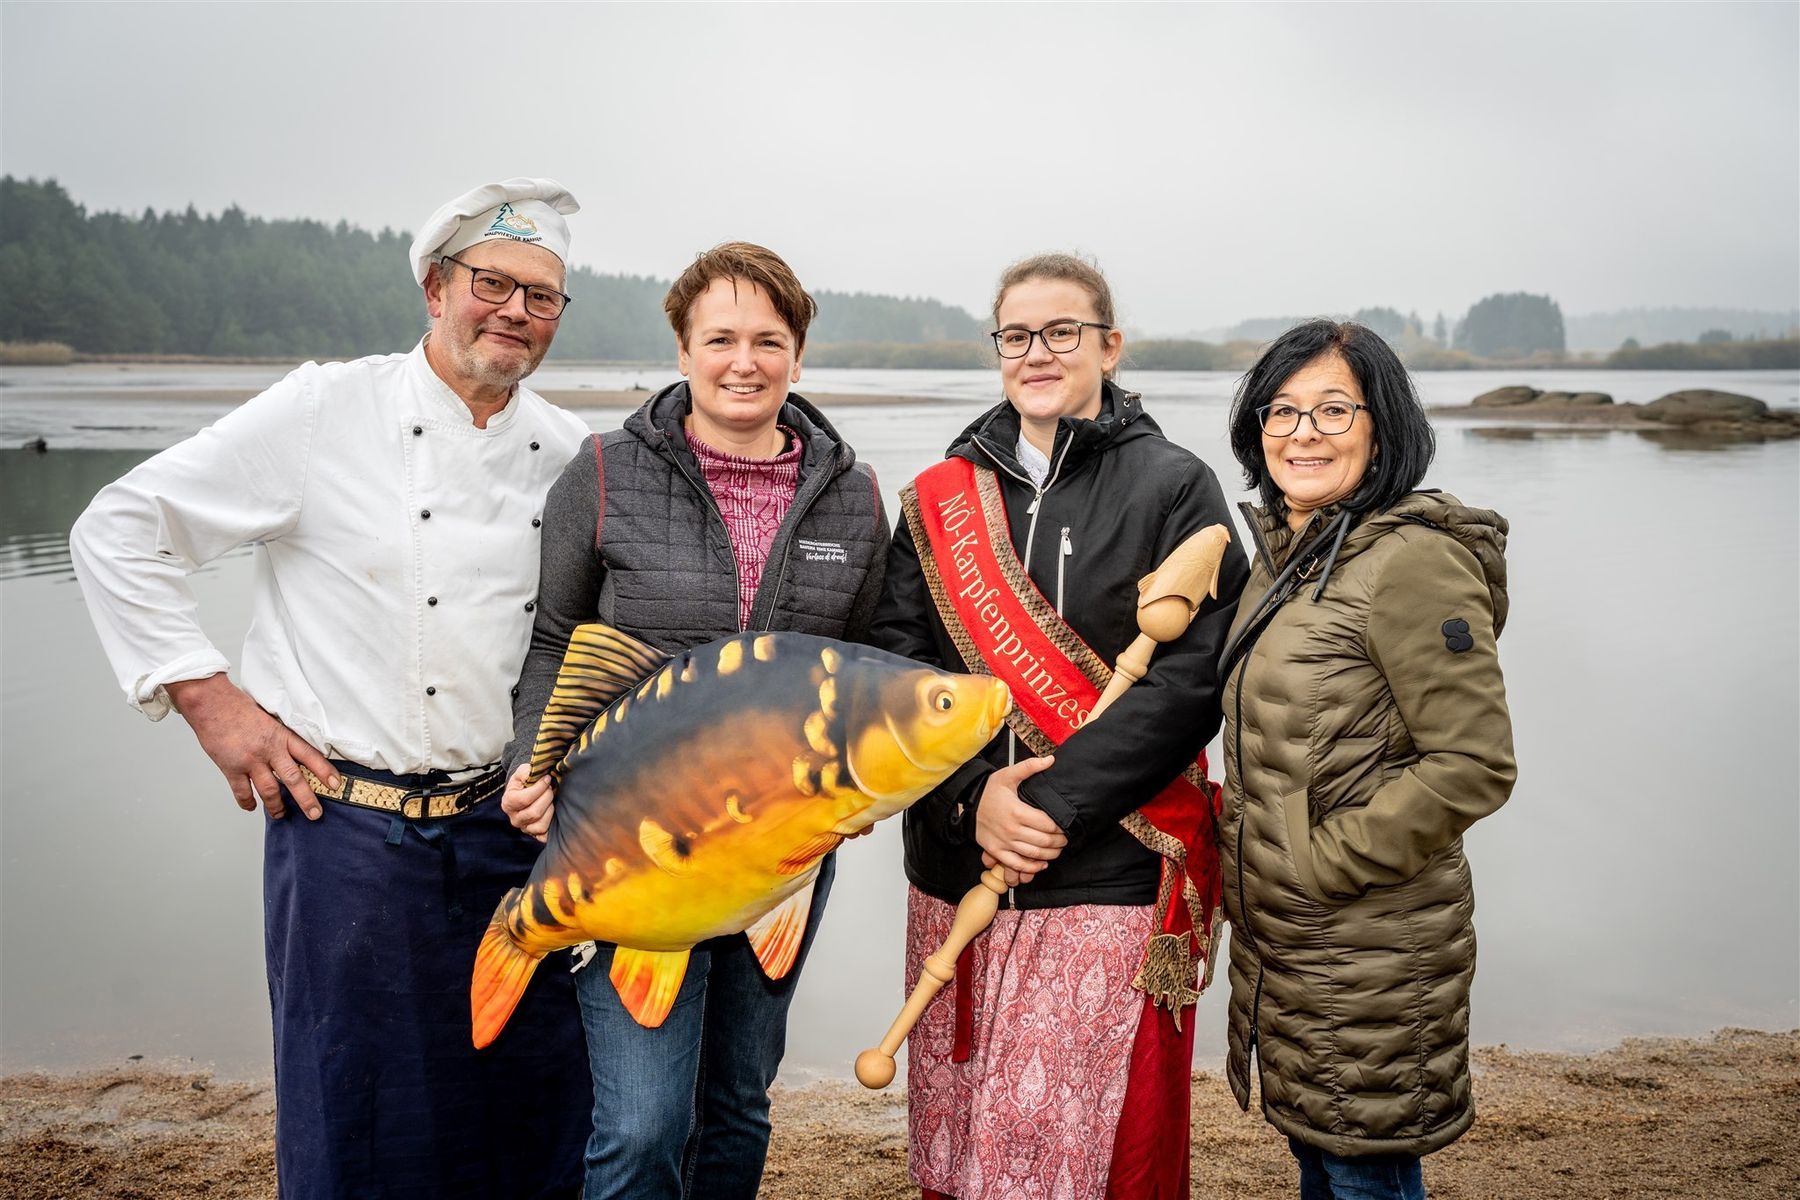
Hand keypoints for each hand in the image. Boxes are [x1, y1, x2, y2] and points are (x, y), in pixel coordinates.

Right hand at [165, 673, 334, 820]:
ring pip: (269, 790)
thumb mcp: (270, 719)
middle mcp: (269, 749)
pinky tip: (252, 806)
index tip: (336, 785)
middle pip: (293, 779)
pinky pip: (242, 792)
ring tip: (281, 814)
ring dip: (276, 806)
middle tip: (315, 814)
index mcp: (281, 735)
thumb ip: (281, 738)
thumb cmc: (240, 708)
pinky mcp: (230, 768)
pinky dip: (247, 802)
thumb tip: (296, 755)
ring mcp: (249, 760)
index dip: (324, 771)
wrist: (211, 703)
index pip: (310, 755)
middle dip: (306, 799)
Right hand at [501, 762, 555, 841]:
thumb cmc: (525, 782)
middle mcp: (514, 818)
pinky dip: (551, 824)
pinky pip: (545, 835)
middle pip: (534, 813)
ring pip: (540, 825)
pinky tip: (552, 811)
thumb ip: (526, 771)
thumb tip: (533, 773)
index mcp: (508, 803)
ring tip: (550, 799)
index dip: (539, 788)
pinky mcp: (535, 835)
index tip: (547, 778)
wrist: (526, 793)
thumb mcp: (522, 772)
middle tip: (551, 788)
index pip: (524, 799)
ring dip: (550, 809)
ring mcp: (525, 828)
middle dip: (547, 797)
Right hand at [973, 756, 1065, 882]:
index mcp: (1017, 811)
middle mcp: (1011, 829)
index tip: (1066, 826)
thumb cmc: (989, 790)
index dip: (1060, 828)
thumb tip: (1050, 760)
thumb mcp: (1008, 775)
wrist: (967, 804)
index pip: (1047, 824)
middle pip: (1043, 841)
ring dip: (1050, 855)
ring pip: (1033, 854)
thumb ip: (1030, 767)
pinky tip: (1041, 864)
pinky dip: (1031, 867)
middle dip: (1059, 842)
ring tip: (1057, 850)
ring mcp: (1003, 842)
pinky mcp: (996, 851)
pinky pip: (1016, 864)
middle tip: (1065, 839)